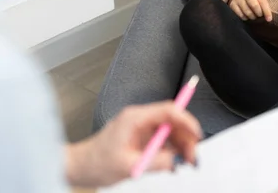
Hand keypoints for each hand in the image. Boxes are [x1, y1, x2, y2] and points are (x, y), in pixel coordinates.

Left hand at [65, 101, 201, 187]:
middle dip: (186, 137)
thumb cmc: (96, 163)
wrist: (80, 167)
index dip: (186, 120)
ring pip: (170, 131)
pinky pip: (163, 140)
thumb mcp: (128, 165)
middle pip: (172, 121)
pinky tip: (173, 161)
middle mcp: (139, 119)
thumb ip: (155, 162)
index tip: (196, 135)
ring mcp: (141, 128)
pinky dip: (171, 150)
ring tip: (184, 162)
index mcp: (135, 118)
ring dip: (181, 145)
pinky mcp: (141, 138)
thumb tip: (177, 161)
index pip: (168, 110)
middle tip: (191, 157)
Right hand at [229, 0, 272, 21]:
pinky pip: (241, 15)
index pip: (262, 1)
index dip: (267, 11)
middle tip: (259, 16)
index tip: (269, 19)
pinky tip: (247, 16)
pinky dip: (245, 18)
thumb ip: (265, 6)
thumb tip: (268, 18)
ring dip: (252, 17)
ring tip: (253, 16)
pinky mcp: (232, 4)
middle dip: (259, 14)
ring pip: (247, 12)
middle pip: (255, 6)